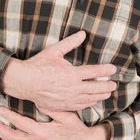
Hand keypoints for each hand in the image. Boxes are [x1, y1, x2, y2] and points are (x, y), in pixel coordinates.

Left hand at [0, 106, 101, 139]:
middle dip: (1, 128)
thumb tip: (37, 101)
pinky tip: (14, 139)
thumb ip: (51, 108)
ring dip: (7, 137)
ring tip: (0, 129)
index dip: (8, 115)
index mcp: (42, 132)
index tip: (1, 109)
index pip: (19, 123)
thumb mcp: (66, 116)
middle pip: (12, 137)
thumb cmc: (76, 130)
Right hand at [1, 30, 116, 111]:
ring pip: (90, 98)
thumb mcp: (54, 51)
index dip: (105, 70)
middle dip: (107, 86)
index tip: (113, 69)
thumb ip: (70, 43)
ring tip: (108, 93)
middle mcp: (72, 88)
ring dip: (101, 96)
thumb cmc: (38, 65)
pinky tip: (93, 101)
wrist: (24, 82)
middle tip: (114, 84)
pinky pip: (80, 106)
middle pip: (96, 88)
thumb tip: (82, 34)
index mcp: (71, 73)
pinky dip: (89, 103)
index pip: (94, 72)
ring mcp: (68, 99)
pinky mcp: (63, 106)